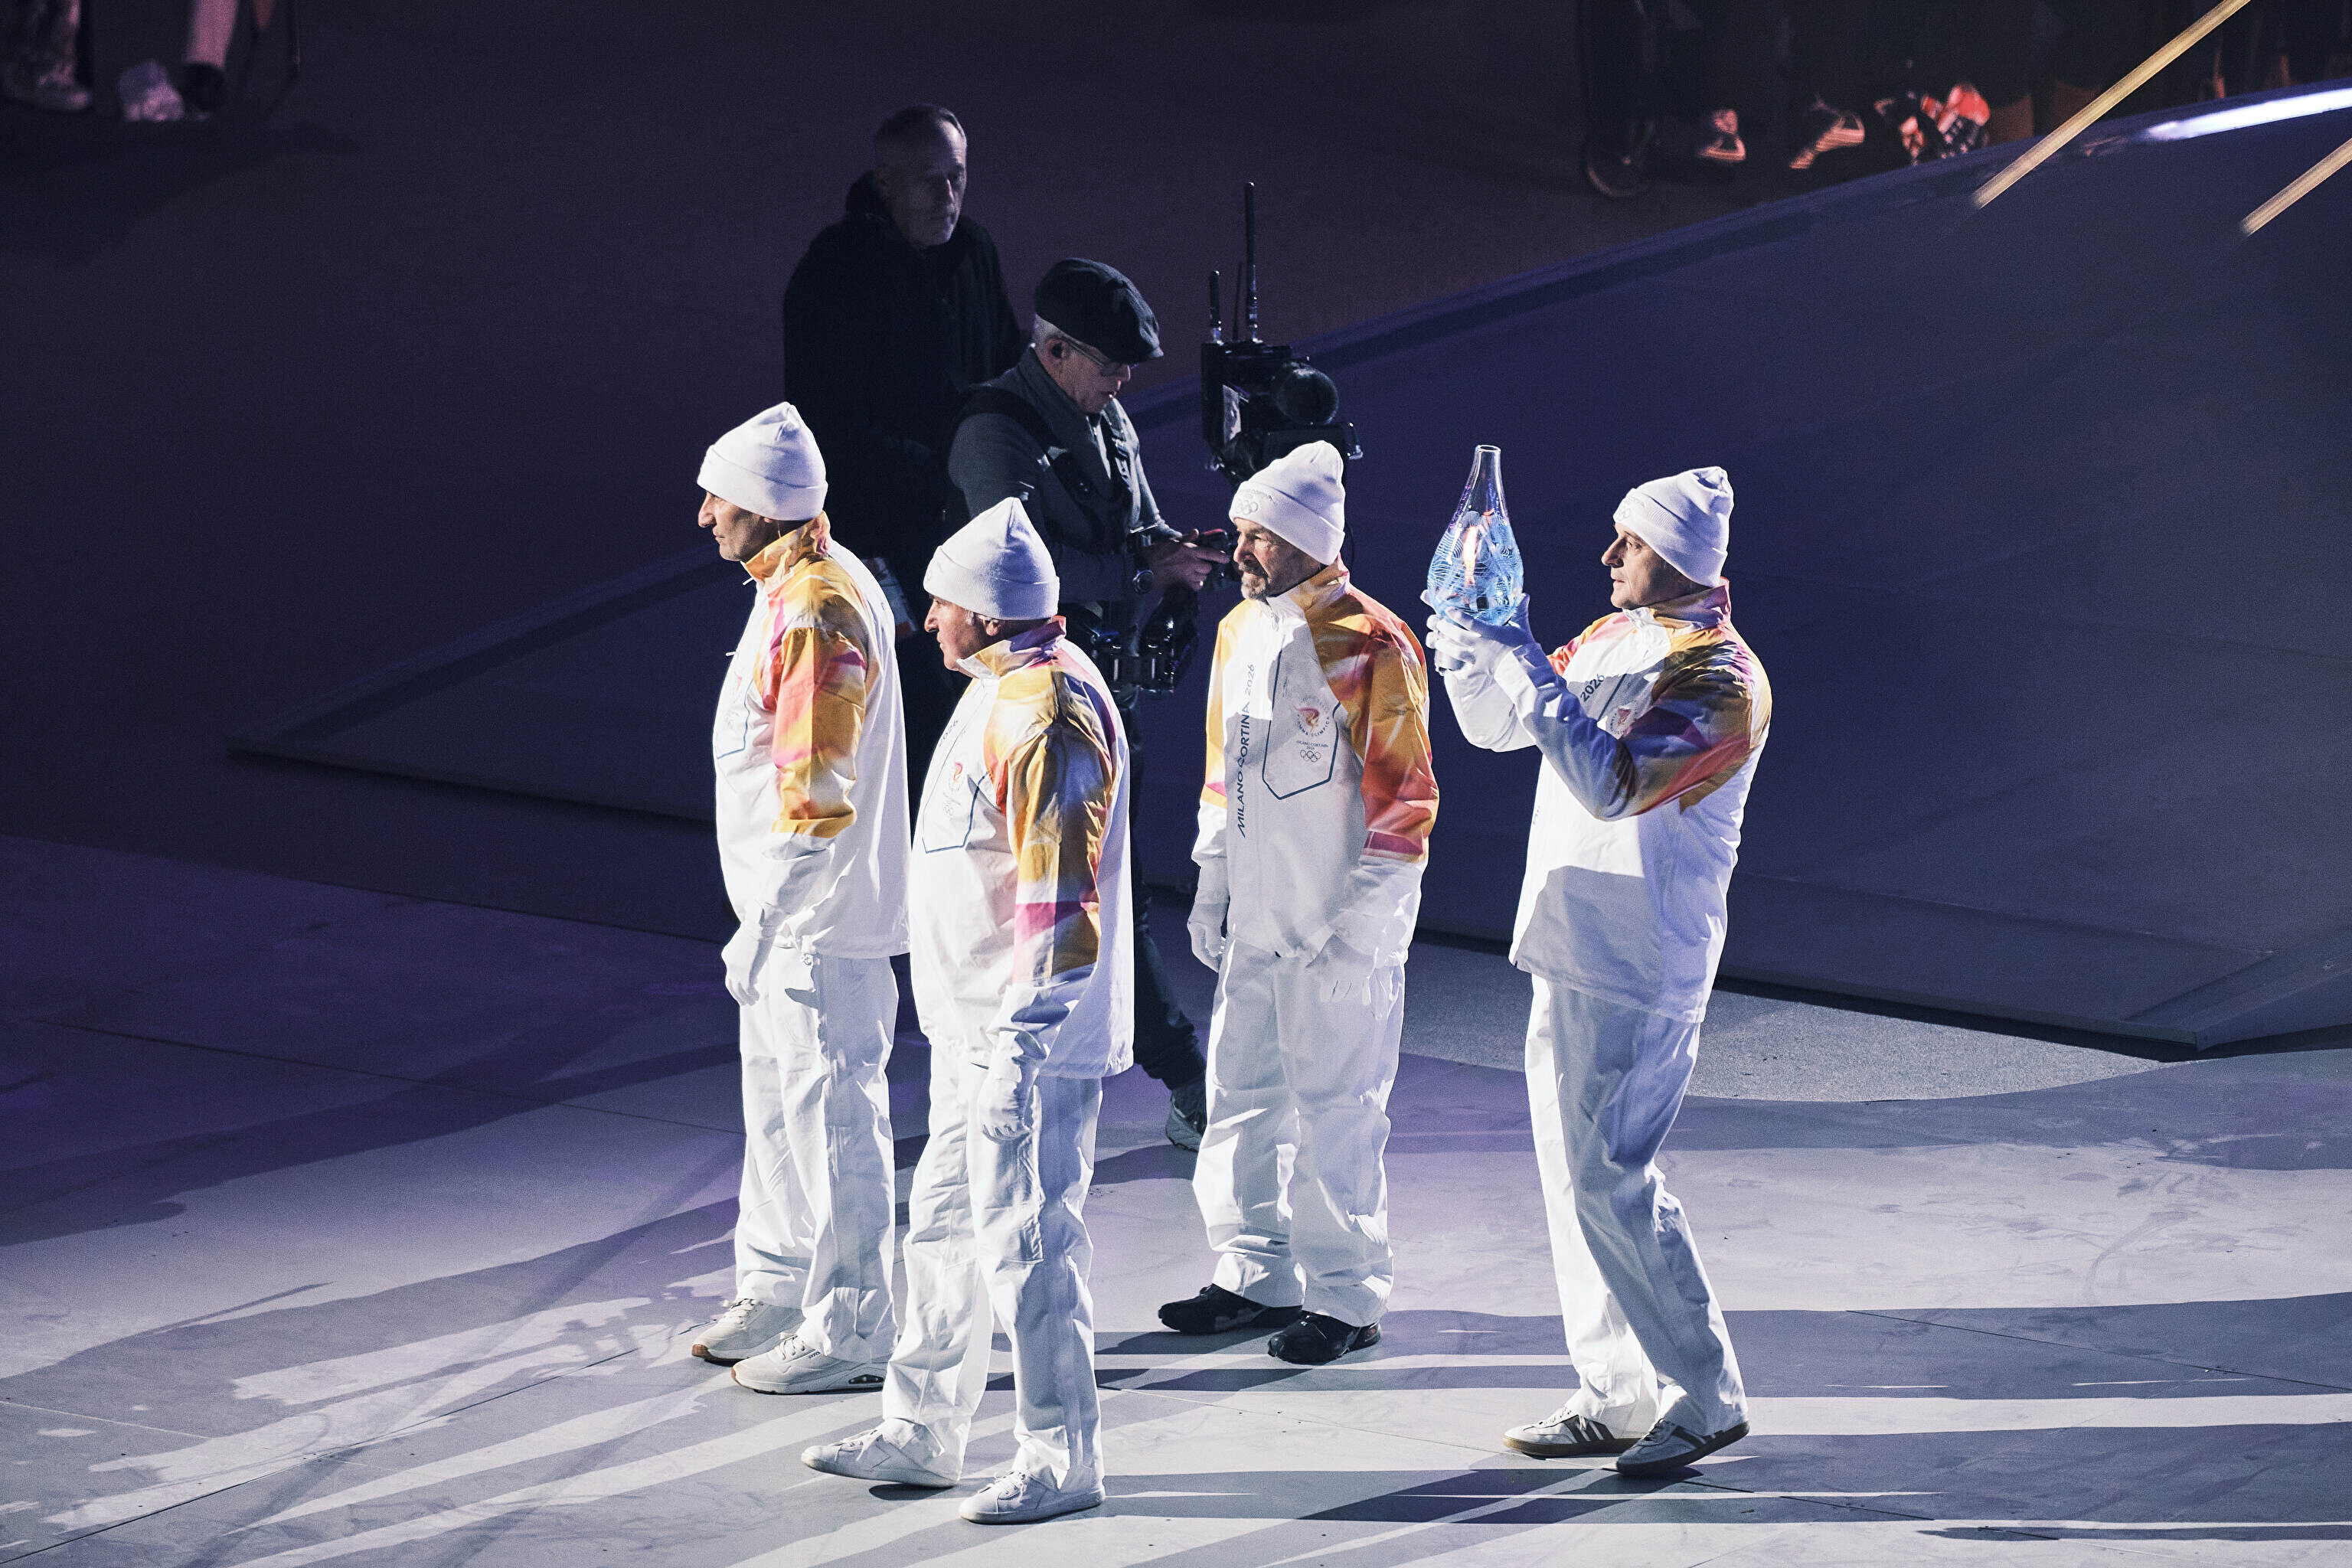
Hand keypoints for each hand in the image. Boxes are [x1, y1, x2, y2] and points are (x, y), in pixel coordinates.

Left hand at [721, 916, 778, 1005]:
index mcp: (727, 956)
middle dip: (737, 996)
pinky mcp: (747, 974)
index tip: (750, 984)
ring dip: (745, 998)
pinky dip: (752, 995)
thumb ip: (746, 953)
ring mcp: (737, 971)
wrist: (758, 927)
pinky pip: (748, 990)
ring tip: (752, 1003)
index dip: (738, 982)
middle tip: (744, 1002)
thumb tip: (753, 963)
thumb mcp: (746, 943)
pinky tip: (757, 997)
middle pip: (731, 985)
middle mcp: (729, 964)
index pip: (731, 974)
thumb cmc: (756, 929)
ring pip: (739, 990)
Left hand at [977, 1054, 1038, 1142]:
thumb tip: (1000, 1108)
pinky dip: (1025, 1129)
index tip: (1001, 1136)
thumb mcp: (992, 1087)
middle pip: (996, 1134)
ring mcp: (999, 1117)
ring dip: (1017, 1133)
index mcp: (981, 1107)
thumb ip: (992, 1101)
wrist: (1010, 1066)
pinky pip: (1019, 1130)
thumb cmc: (1004, 1072)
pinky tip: (1028, 1126)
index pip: (984, 1130)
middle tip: (1015, 1134)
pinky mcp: (1012, 1117)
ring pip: (1009, 1134)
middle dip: (1006, 1137)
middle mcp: (988, 1115)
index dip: (993, 1135)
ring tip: (1024, 1128)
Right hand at [1144, 536, 1224, 591]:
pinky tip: (1191, 581)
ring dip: (1200, 575)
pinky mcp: (1183, 583)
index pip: (1209, 553)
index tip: (1226, 559)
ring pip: (1203, 577)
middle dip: (1206, 567)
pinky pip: (1196, 586)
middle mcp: (1191, 562)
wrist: (1145, 567)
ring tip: (1193, 573)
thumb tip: (1196, 532)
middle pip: (1208, 568)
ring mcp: (1187, 574)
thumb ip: (1186, 538)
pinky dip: (1196, 585)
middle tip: (1199, 565)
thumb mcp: (1172, 541)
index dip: (1220, 556)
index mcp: (1189, 550)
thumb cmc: (1157, 553)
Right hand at [1187, 894, 1228, 968]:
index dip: (1208, 961)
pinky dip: (1219, 942)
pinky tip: (1226, 944)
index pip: (1199, 951)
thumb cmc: (1212, 904)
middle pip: (1203, 948)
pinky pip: (1212, 935)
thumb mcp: (1212, 923)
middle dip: (1212, 957)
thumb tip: (1213, 954)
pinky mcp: (1209, 920)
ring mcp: (1202, 924)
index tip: (1218, 968)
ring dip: (1216, 950)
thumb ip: (1212, 939)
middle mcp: (1197, 928)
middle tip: (1223, 965)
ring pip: (1208, 942)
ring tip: (1226, 956)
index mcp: (1195, 930)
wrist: (1214, 886)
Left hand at [1312, 934, 1378, 1003]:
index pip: (1327, 989)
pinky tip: (1351, 991)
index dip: (1325, 996)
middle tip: (1332, 997)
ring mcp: (1358, 974)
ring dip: (1344, 996)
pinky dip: (1355, 992)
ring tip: (1341, 995)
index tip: (1324, 998)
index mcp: (1333, 967)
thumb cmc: (1342, 938)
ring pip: (1351, 993)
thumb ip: (1317, 962)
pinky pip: (1360, 987)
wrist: (1363, 930)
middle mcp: (1346, 974)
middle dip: (1334, 997)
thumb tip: (1306, 971)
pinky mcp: (1367, 973)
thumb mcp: (1327, 949)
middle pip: (1339, 993)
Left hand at [1425, 605, 1541, 685]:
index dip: (1457, 615)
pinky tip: (1449, 671)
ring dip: (1445, 647)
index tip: (1447, 609)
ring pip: (1456, 652)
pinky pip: (1464, 673)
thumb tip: (1525, 595)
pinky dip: (1456, 673)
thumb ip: (1519, 610)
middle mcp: (1480, 645)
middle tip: (1437, 623)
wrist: (1524, 669)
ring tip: (1437, 642)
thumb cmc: (1522, 645)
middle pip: (1458, 636)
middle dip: (1446, 629)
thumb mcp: (1521, 626)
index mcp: (1489, 632)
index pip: (1470, 622)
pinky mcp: (1479, 670)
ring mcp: (1478, 658)